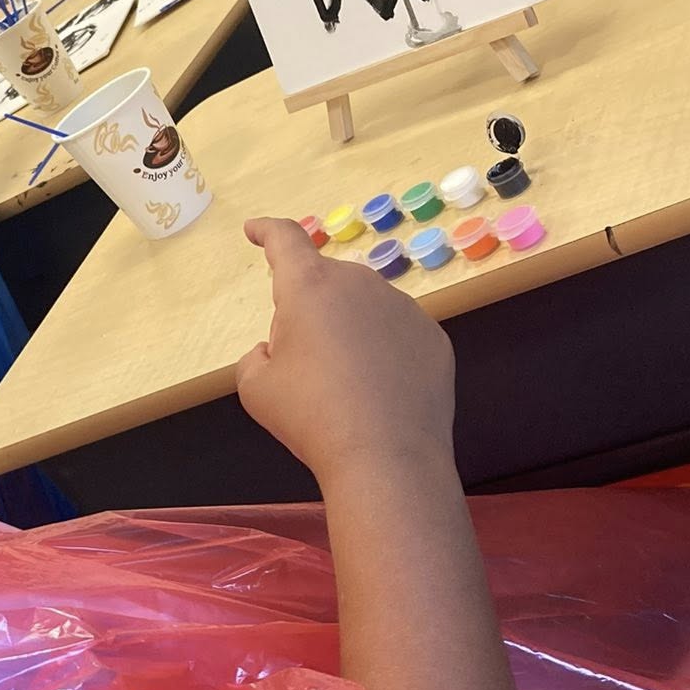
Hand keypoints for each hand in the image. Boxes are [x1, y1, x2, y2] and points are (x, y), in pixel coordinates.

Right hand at [235, 218, 454, 492]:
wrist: (387, 457)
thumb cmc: (310, 416)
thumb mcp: (256, 388)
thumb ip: (257, 355)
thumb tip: (277, 350)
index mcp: (309, 286)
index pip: (285, 240)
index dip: (267, 232)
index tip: (256, 231)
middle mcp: (359, 283)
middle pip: (326, 281)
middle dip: (310, 307)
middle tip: (304, 360)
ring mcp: (402, 307)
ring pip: (364, 307)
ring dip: (349, 329)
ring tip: (347, 384)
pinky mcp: (433, 337)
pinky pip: (397, 333)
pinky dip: (384, 352)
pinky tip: (380, 392)